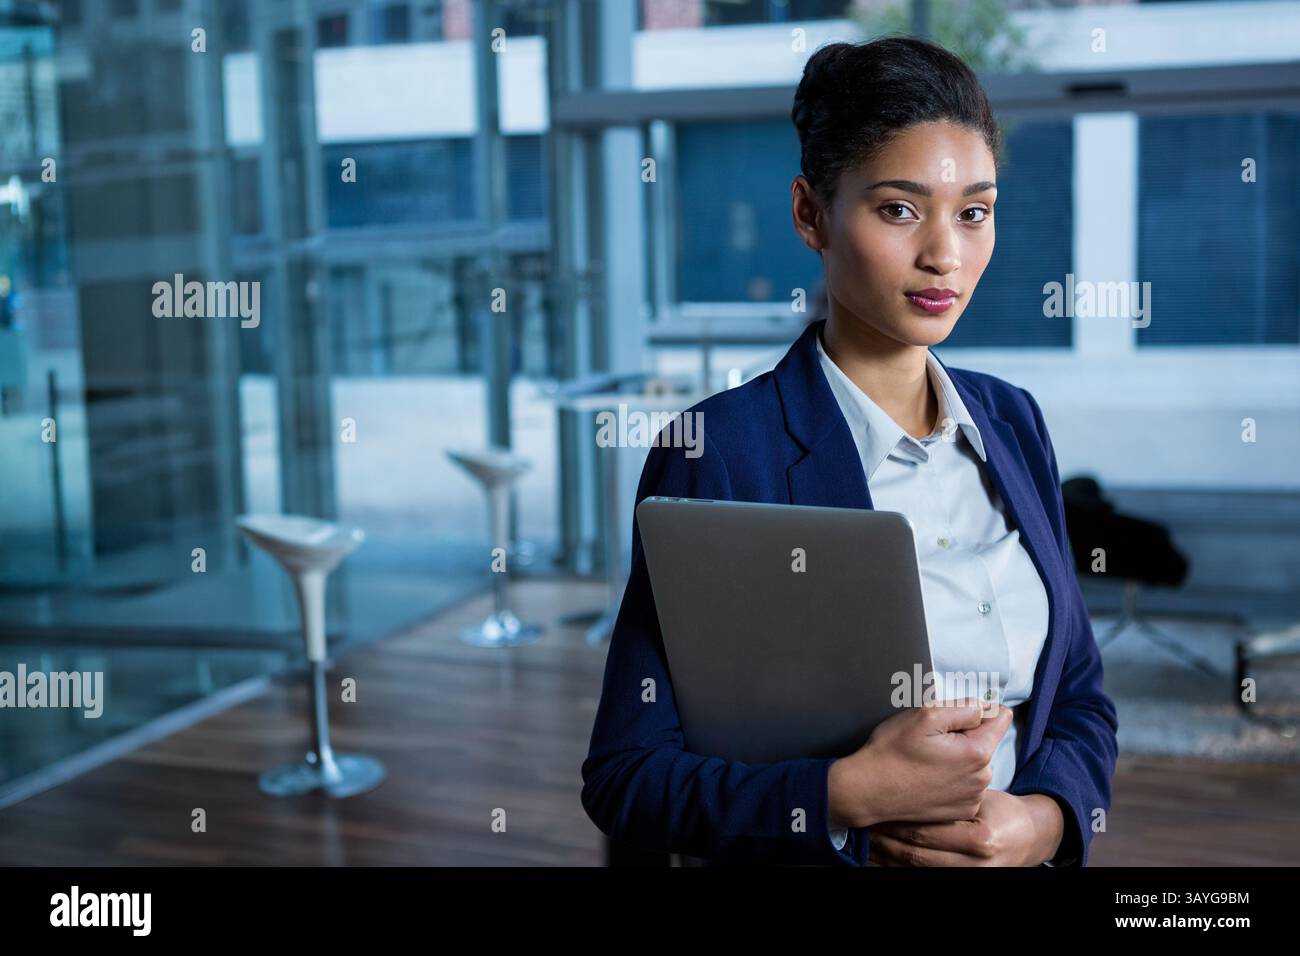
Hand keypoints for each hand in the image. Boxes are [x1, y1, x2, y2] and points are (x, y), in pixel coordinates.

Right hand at [829, 700, 1012, 829]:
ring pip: (976, 764)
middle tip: (932, 739)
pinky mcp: (961, 811)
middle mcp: (982, 779)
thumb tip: (985, 708)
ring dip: (959, 758)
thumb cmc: (893, 751)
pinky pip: (966, 785)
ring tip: (927, 760)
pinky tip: (929, 778)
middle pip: (986, 741)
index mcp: (977, 752)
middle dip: (965, 735)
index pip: (1000, 718)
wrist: (868, 791)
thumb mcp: (926, 714)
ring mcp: (972, 798)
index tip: (958, 713)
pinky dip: (953, 779)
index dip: (979, 710)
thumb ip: (964, 707)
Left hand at [867, 790, 1064, 865]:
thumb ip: (952, 795)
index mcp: (980, 838)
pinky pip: (921, 877)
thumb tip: (912, 782)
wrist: (1027, 838)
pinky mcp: (961, 882)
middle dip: (886, 840)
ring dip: (886, 857)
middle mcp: (974, 864)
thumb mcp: (982, 800)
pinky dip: (897, 868)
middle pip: (916, 853)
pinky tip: (880, 859)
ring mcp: (967, 877)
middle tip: (865, 826)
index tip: (876, 811)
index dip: (896, 821)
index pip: (926, 831)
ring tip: (866, 842)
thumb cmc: (1001, 812)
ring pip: (916, 869)